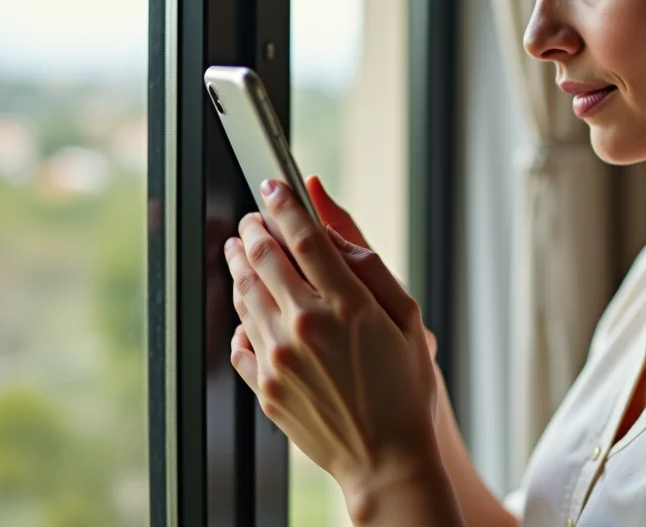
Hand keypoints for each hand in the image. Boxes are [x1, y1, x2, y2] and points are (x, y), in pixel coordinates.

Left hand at [224, 178, 445, 519]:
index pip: (303, 237)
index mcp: (347, 305)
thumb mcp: (407, 318)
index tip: (275, 186)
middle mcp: (305, 327)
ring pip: (244, 295)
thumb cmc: (406, 388)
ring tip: (240, 249)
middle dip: (254, 229)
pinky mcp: (265, 387)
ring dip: (239, 264)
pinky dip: (239, 317)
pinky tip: (248, 308)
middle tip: (254, 218)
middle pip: (263, 259)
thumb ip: (369, 266)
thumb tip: (332, 226)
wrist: (387, 459)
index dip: (285, 204)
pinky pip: (238, 340)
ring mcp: (279, 359)